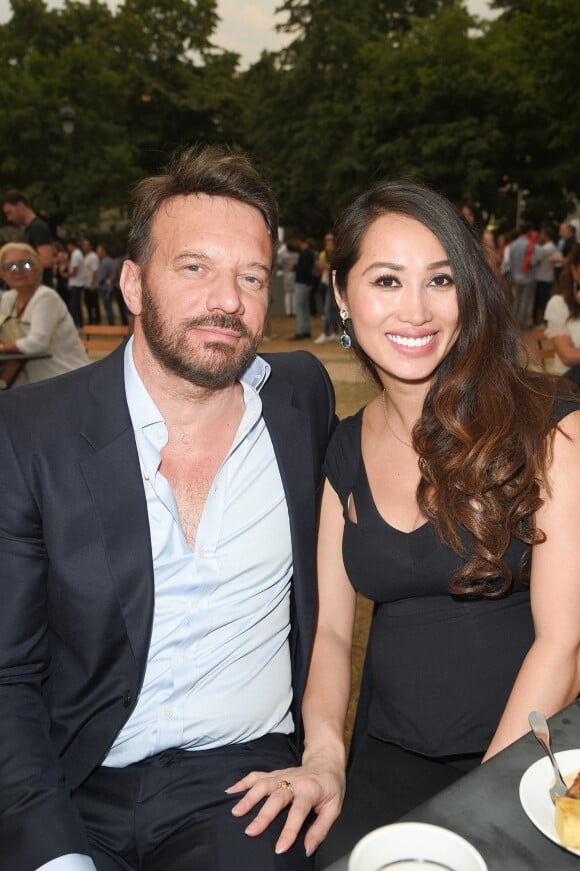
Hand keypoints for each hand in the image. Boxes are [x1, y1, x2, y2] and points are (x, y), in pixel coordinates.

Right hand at [225, 757, 344, 856]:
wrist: (326, 761)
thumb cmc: (331, 786)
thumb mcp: (333, 808)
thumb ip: (320, 829)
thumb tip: (307, 848)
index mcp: (310, 790)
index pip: (298, 812)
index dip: (289, 831)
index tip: (279, 848)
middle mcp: (294, 781)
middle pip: (276, 797)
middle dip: (263, 815)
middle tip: (250, 831)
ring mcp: (282, 775)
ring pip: (263, 785)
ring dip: (249, 798)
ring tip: (236, 812)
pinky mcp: (275, 773)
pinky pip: (256, 776)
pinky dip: (242, 783)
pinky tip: (230, 792)